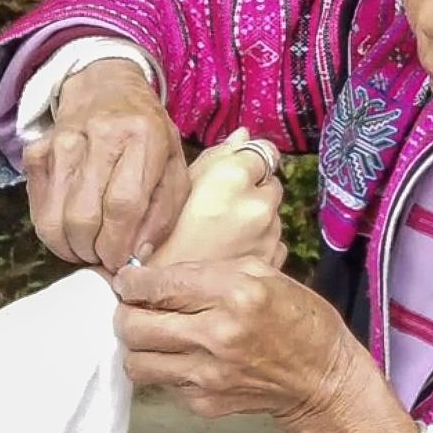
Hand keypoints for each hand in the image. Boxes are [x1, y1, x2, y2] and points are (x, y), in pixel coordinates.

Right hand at [24, 58, 188, 271]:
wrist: (108, 89)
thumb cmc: (149, 133)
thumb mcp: (174, 165)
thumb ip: (165, 211)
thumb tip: (139, 255)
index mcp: (143, 137)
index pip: (124, 204)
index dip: (119, 243)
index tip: (121, 261)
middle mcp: (100, 136)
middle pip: (84, 216)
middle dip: (93, 251)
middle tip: (104, 256)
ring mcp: (62, 141)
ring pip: (56, 218)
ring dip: (71, 246)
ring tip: (88, 247)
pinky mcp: (37, 150)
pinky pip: (38, 207)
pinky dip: (53, 230)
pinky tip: (72, 226)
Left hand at [113, 256, 420, 432]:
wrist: (321, 377)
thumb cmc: (296, 316)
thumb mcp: (263, 273)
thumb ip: (210, 271)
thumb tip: (158, 275)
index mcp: (235, 293)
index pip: (160, 286)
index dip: (131, 282)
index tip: (126, 280)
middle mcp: (218, 334)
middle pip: (135, 326)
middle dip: (124, 313)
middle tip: (131, 306)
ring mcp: (209, 374)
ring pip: (137, 362)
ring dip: (137, 346)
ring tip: (151, 334)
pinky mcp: (205, 402)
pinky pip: (162, 383)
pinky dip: (164, 368)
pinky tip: (183, 356)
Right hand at [151, 129, 284, 268]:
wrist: (159, 295)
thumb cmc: (158, 237)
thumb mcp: (178, 185)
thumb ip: (216, 157)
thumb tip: (244, 136)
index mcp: (233, 177)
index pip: (264, 151)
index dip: (249, 162)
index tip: (236, 173)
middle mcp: (258, 202)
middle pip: (270, 184)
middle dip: (253, 191)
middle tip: (221, 210)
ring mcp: (269, 234)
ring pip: (272, 215)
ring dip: (256, 219)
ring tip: (221, 235)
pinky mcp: (273, 260)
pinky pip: (274, 242)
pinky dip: (259, 243)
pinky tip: (230, 252)